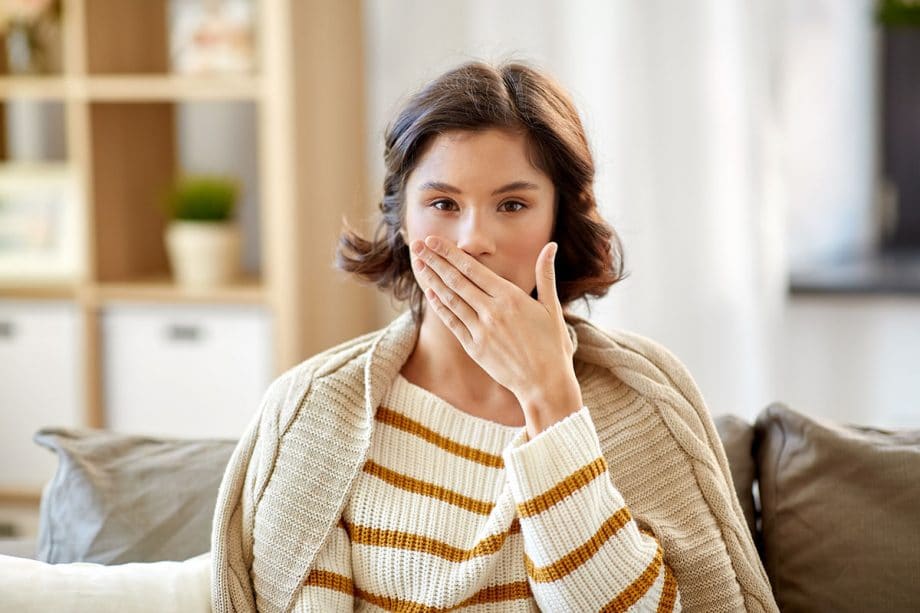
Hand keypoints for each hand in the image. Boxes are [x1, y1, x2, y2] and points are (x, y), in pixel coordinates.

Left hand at [411, 235, 582, 436]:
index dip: (450, 253)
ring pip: (450, 299)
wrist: (544, 383)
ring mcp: (480, 330)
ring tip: (418, 264)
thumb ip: (546, 275)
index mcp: (510, 297)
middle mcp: (492, 311)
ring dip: (432, 280)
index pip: (472, 269)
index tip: (434, 240)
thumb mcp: (552, 307)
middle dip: (434, 260)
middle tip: (417, 245)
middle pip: (456, 280)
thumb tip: (551, 245)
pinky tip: (430, 293)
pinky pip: (452, 322)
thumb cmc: (552, 345)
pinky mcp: (474, 347)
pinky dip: (440, 306)